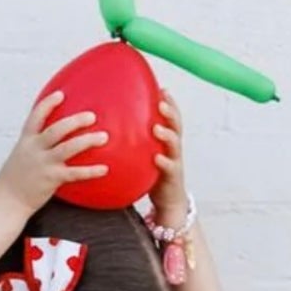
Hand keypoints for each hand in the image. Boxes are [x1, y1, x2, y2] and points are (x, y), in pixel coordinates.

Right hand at [0, 91, 108, 215]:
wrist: (6, 200)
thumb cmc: (15, 179)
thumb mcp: (20, 156)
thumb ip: (34, 146)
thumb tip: (50, 141)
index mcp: (26, 141)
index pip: (36, 116)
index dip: (48, 104)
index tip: (60, 94)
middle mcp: (35, 149)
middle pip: (57, 129)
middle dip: (75, 121)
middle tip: (91, 116)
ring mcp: (43, 164)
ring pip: (68, 148)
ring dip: (87, 140)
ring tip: (104, 137)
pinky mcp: (52, 179)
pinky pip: (75, 173)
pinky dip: (91, 171)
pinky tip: (104, 169)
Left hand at [151, 91, 187, 222]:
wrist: (169, 201)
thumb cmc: (153, 175)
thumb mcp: (146, 154)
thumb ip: (138, 140)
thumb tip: (114, 127)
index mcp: (168, 140)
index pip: (171, 117)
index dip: (169, 102)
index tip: (161, 88)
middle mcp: (174, 148)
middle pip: (176, 125)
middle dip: (170, 112)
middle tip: (160, 102)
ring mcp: (174, 161)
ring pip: (174, 144)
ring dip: (167, 134)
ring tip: (157, 128)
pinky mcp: (172, 177)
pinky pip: (169, 167)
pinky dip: (163, 161)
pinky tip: (156, 157)